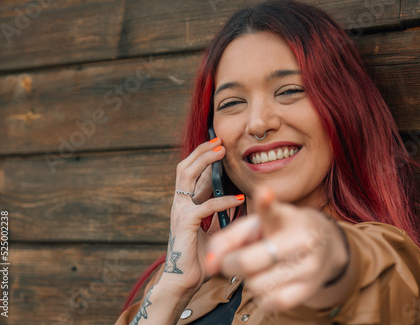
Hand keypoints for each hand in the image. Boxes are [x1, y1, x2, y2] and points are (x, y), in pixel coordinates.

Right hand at [165, 137, 244, 293]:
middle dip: (201, 151)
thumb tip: (238, 200)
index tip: (219, 145)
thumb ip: (220, 214)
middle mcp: (180, 203)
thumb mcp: (213, 229)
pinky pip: (205, 206)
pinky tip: (239, 199)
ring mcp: (180, 211)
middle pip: (185, 167)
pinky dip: (223, 200)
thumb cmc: (199, 256)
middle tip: (220, 141)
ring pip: (187, 176)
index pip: (192, 172)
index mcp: (186, 203)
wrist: (183, 280)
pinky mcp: (185, 223)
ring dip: (204, 161)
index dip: (204, 157)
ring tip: (222, 152)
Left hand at [204, 187, 348, 312]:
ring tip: (260, 268)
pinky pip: (270, 303)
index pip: (272, 212)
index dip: (265, 202)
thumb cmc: (281, 231)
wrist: (323, 244)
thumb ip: (227, 238)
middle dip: (231, 264)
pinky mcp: (309, 290)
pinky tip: (269, 282)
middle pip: (248, 262)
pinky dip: (262, 296)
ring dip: (249, 280)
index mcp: (287, 218)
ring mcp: (308, 267)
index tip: (263, 193)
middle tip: (233, 260)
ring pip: (257, 285)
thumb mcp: (256, 224)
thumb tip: (209, 264)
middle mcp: (302, 241)